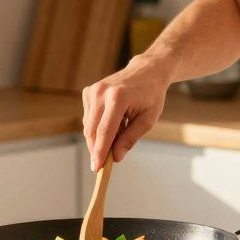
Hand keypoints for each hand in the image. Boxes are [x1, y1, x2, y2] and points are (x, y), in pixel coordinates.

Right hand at [82, 55, 173, 170]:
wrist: (146, 71)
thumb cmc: (151, 95)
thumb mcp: (148, 120)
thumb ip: (130, 139)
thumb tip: (116, 157)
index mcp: (118, 98)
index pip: (105, 131)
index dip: (100, 152)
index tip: (96, 168)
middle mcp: (101, 92)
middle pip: (92, 130)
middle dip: (96, 149)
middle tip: (103, 164)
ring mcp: (93, 90)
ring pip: (88, 125)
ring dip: (99, 137)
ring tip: (121, 129)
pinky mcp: (88, 91)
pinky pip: (88, 117)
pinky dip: (98, 125)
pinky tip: (114, 120)